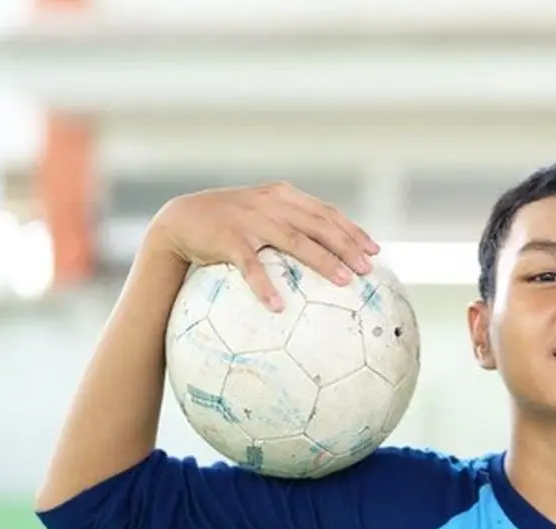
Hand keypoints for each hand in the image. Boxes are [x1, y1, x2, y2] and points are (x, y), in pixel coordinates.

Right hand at [147, 181, 379, 311]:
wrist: (181, 219)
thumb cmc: (229, 223)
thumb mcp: (262, 212)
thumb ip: (291, 223)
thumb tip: (329, 252)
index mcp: (283, 196)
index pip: (326, 212)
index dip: (352, 230)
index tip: (374, 251)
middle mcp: (271, 203)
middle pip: (319, 225)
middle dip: (347, 246)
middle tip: (367, 269)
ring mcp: (251, 219)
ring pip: (294, 241)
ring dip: (322, 261)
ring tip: (343, 282)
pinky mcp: (229, 239)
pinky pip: (252, 266)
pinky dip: (265, 285)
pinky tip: (278, 306)